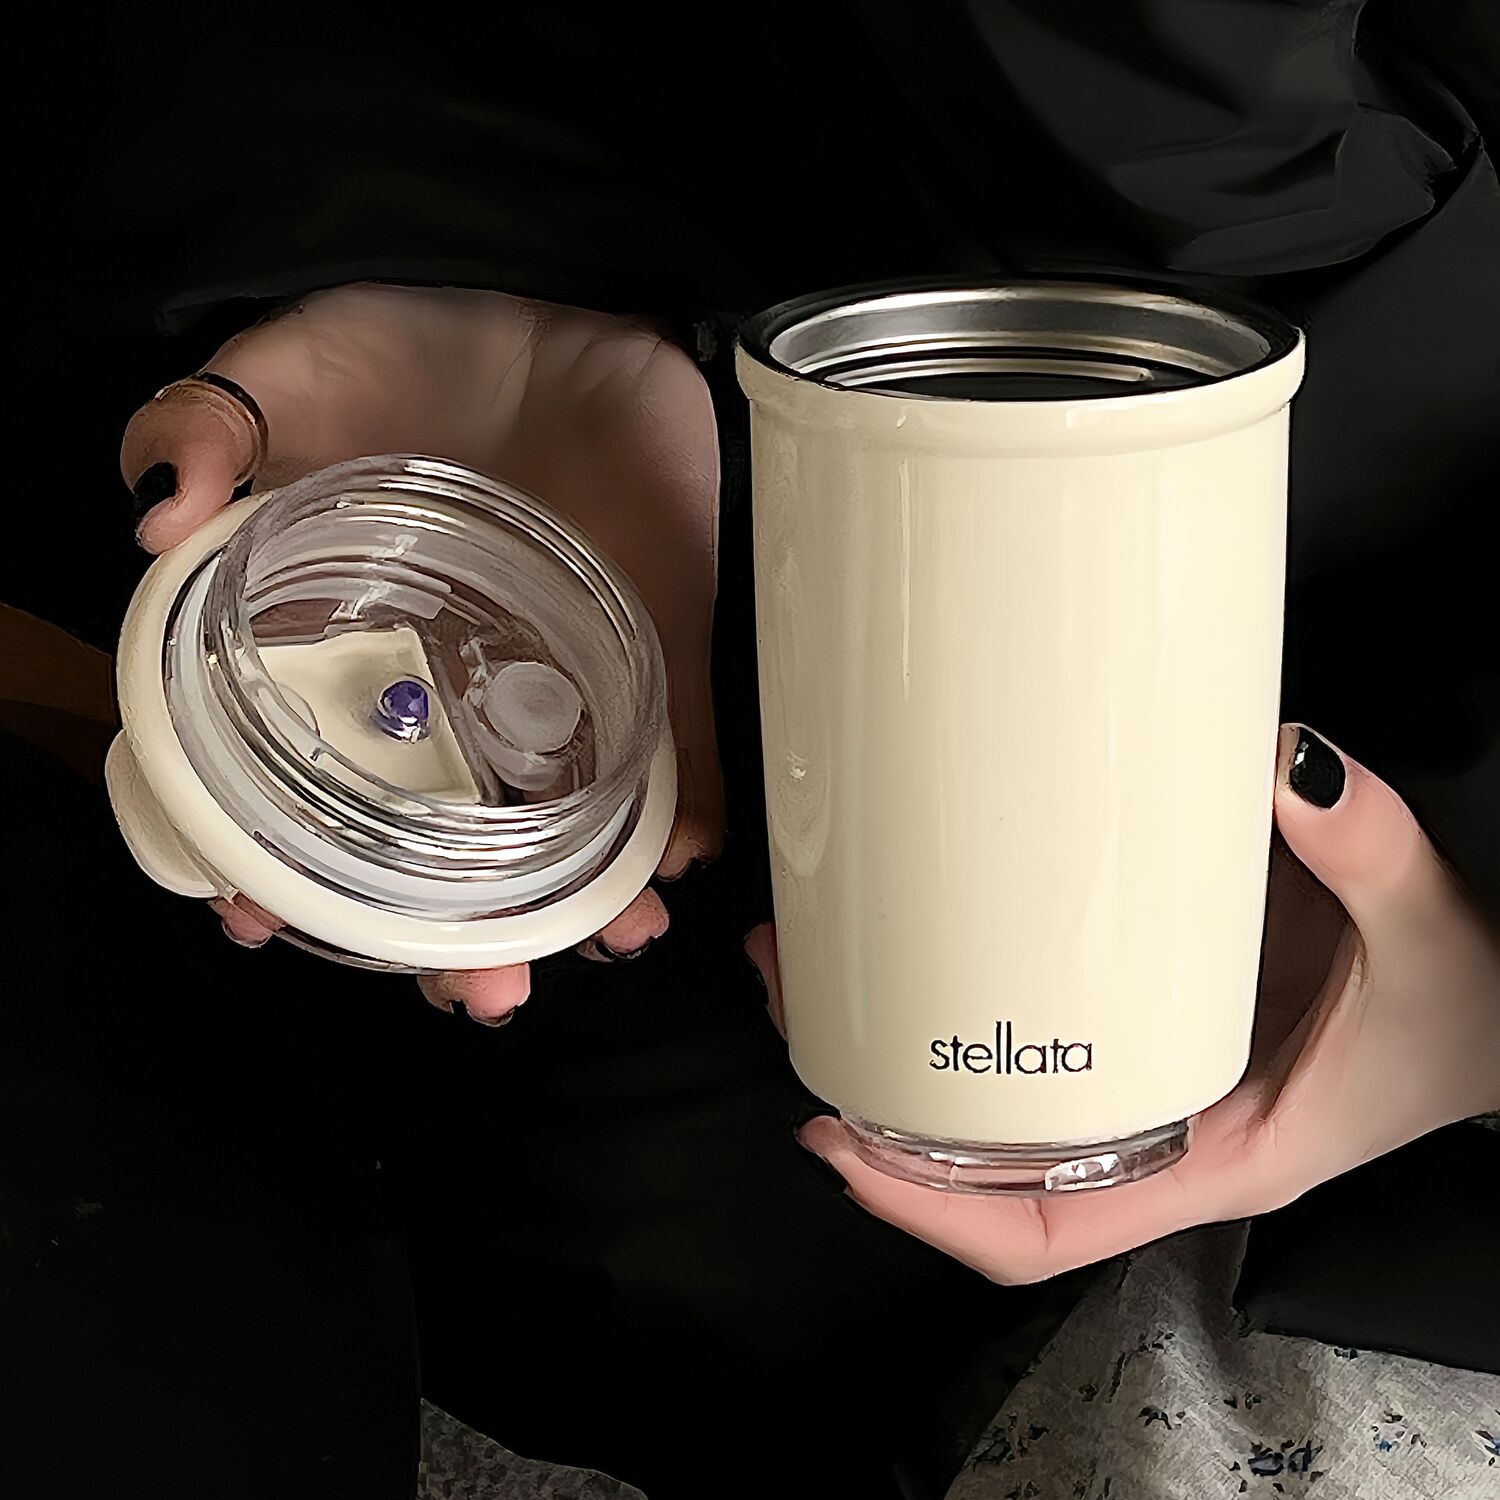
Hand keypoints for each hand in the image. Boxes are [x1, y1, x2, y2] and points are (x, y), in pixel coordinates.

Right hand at [123, 284, 723, 1020]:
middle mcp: (456, 697)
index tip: (266, 924)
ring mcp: (562, 689)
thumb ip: (218, 426)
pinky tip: (679, 861)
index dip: (283, 873)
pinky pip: (679, 758)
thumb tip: (160, 511)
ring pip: (562, 834)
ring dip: (582, 908)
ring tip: (603, 944)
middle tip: (479, 994)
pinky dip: (686, 816)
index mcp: (356, 659)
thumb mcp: (299, 367)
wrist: (570, 313)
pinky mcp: (661, 656)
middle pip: (446, 852)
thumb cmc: (417, 348)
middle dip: (457, 941)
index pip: (313, 796)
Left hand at [747, 725, 1499, 1281]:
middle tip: (799, 1006)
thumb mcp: (1423, 940)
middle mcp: (1160, 1132)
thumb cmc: (1459, 1016)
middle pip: (982, 1165)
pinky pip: (1034, 1039)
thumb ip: (1368, 852)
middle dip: (878, 1108)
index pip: (1040, 1229)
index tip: (839, 1147)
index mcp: (1211, 1157)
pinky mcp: (1147, 1016)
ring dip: (902, 1048)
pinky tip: (921, 942)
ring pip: (993, 1104)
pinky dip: (965, 1004)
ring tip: (823, 964)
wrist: (1490, 1009)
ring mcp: (1145, 1076)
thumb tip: (1286, 767)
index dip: (926, 1209)